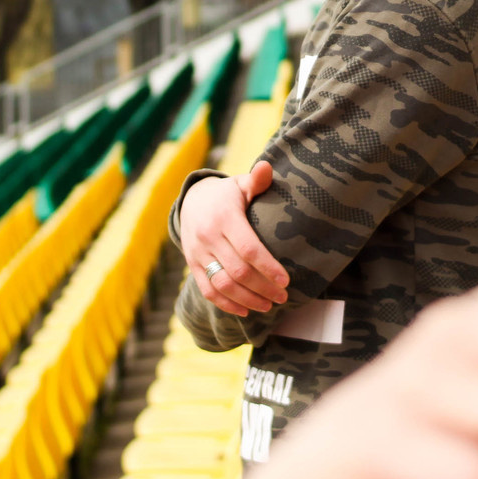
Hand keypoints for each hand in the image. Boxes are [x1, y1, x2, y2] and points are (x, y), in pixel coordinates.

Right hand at [181, 161, 289, 314]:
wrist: (191, 202)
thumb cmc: (227, 195)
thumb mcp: (240, 184)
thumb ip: (256, 180)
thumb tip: (266, 167)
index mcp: (224, 218)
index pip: (248, 248)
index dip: (268, 267)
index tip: (286, 281)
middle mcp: (208, 237)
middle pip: (238, 271)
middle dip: (263, 288)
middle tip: (284, 297)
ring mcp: (197, 253)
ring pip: (222, 285)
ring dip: (247, 300)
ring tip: (269, 306)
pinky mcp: (192, 265)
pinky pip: (208, 291)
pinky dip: (227, 304)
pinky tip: (247, 311)